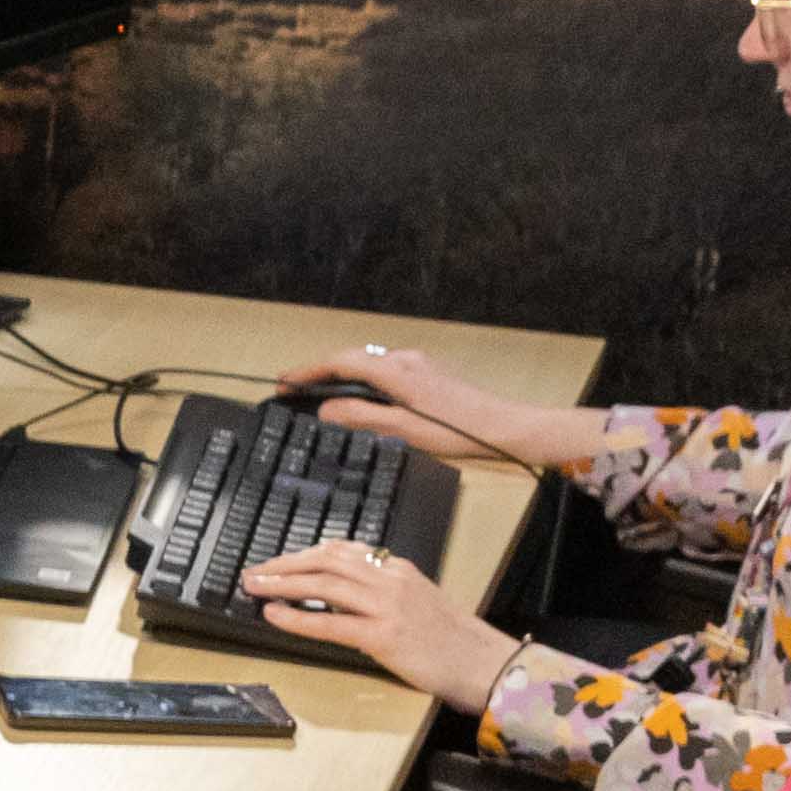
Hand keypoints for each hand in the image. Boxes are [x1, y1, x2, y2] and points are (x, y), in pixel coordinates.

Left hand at [237, 538, 518, 711]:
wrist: (483, 663)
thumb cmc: (451, 640)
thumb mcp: (417, 602)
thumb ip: (383, 592)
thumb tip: (343, 593)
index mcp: (398, 570)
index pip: (343, 550)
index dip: (304, 553)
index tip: (279, 560)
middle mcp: (391, 580)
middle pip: (327, 560)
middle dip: (284, 563)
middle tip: (254, 571)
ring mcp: (388, 606)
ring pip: (324, 584)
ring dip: (282, 583)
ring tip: (254, 587)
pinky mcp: (384, 636)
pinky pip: (330, 622)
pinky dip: (297, 616)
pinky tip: (274, 615)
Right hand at [278, 341, 573, 475]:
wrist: (506, 427)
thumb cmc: (462, 431)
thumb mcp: (404, 430)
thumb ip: (362, 417)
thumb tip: (327, 410)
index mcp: (397, 372)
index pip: (340, 362)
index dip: (308, 371)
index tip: (285, 381)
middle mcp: (407, 361)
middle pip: (353, 359)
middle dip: (321, 373)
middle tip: (296, 390)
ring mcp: (420, 365)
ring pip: (370, 365)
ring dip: (345, 378)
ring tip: (324, 396)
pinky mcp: (429, 374)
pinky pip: (387, 371)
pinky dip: (367, 382)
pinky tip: (366, 399)